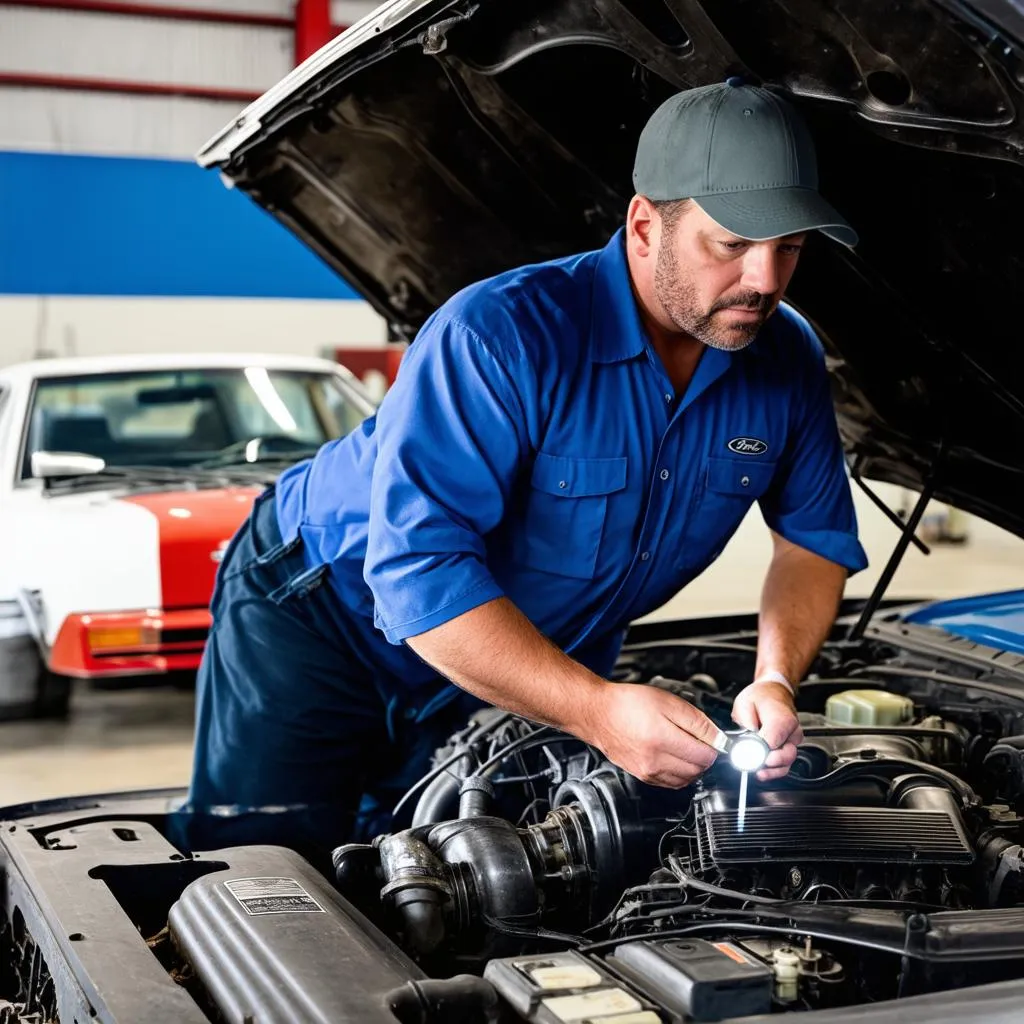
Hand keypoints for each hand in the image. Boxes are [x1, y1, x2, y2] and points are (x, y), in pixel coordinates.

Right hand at [580, 683, 720, 787]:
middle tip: (701, 740)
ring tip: (687, 747)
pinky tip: (676, 757)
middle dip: (705, 756)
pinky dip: (681, 774)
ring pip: (687, 780)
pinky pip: (672, 783)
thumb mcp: (667, 701)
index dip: (716, 746)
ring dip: (694, 766)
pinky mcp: (643, 776)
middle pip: (698, 770)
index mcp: (662, 739)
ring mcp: (648, 772)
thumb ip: (697, 721)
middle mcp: (655, 761)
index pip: (706, 755)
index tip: (715, 739)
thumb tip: (719, 738)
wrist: (599, 713)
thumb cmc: (627, 703)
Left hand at [731, 680, 803, 781]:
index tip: (746, 756)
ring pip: (787, 763)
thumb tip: (746, 739)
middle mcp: (792, 731)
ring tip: (758, 772)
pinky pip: (785, 763)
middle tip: (752, 765)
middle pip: (785, 756)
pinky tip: (763, 771)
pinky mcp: (790, 747)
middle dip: (768, 764)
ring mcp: (793, 741)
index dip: (758, 752)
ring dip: (772, 771)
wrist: (773, 692)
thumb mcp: (745, 703)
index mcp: (782, 719)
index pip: (772, 742)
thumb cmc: (760, 696)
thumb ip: (746, 722)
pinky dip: (775, 770)